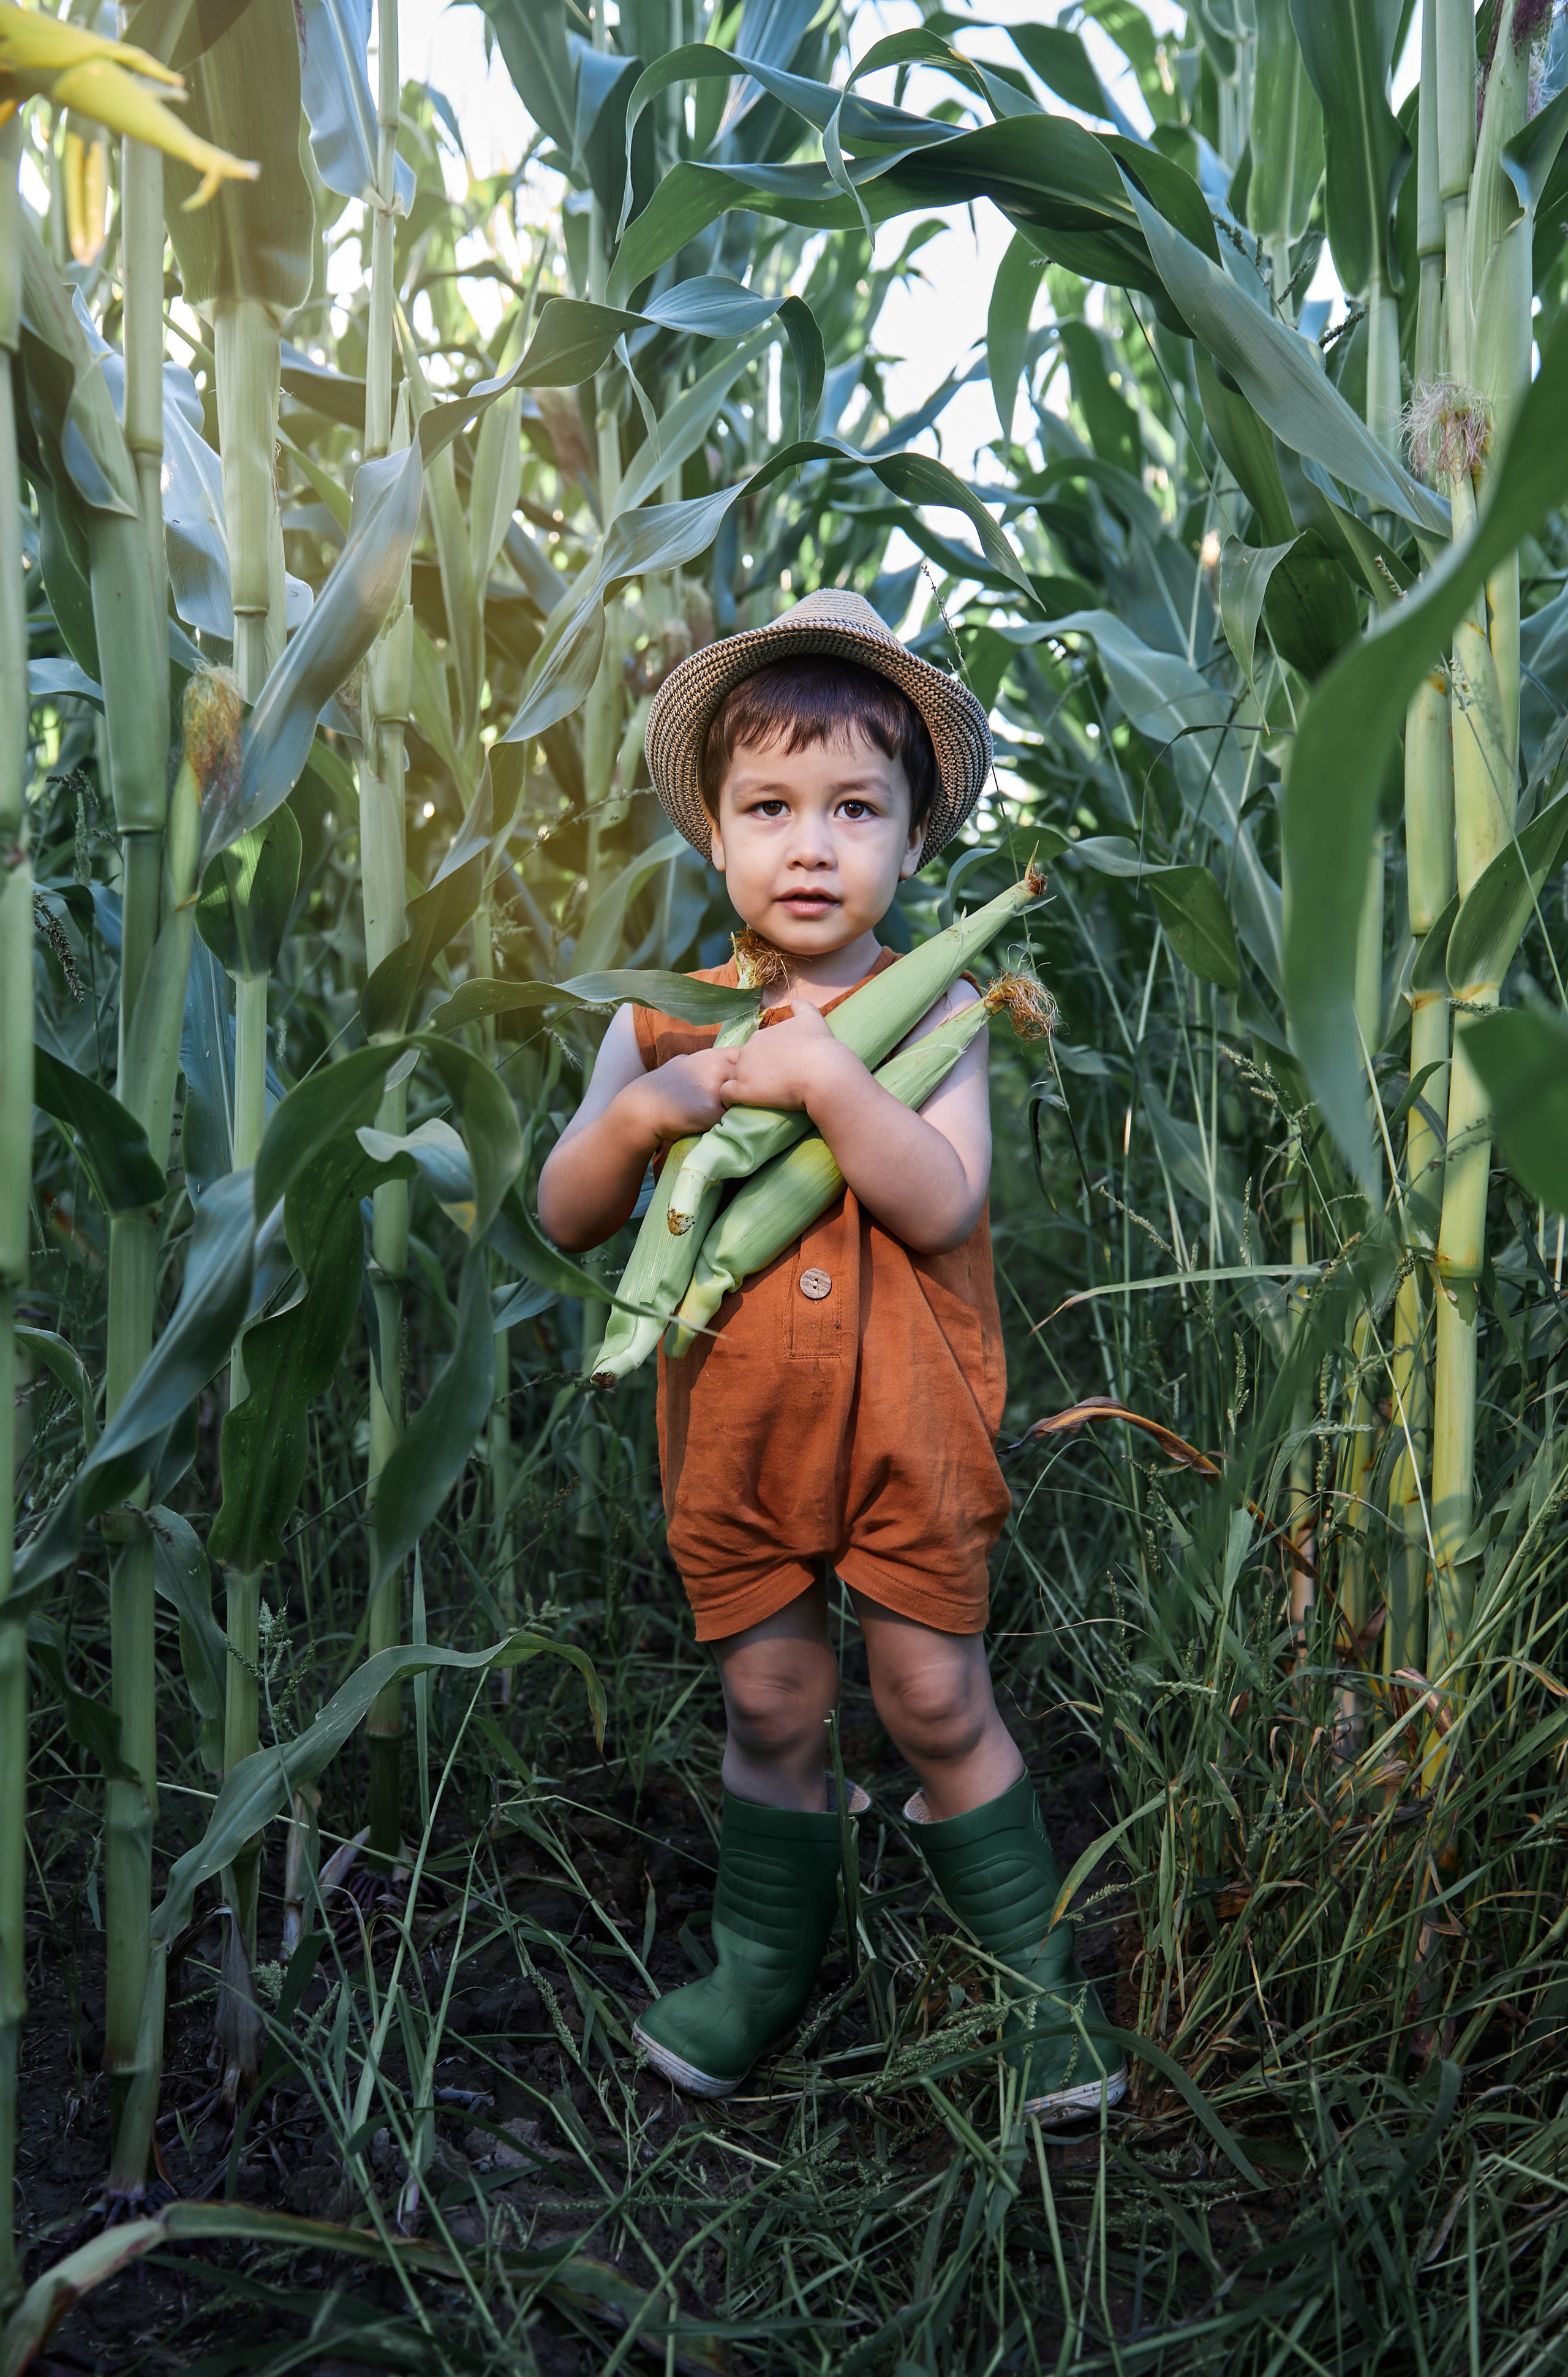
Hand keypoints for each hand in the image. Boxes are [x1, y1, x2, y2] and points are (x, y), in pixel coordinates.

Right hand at [628, 1046, 740, 1142]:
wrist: (643, 1107)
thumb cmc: (661, 1086)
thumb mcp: (682, 1062)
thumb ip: (702, 1061)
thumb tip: (713, 1059)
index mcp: (712, 1056)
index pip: (747, 1058)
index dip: (750, 1070)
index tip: (746, 1082)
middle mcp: (717, 1068)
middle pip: (752, 1079)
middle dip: (751, 1091)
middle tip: (743, 1103)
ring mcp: (716, 1090)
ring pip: (745, 1101)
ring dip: (742, 1109)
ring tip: (729, 1115)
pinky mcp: (712, 1112)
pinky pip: (732, 1120)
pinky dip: (728, 1125)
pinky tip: (716, 1126)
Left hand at [721, 1004, 863, 1115]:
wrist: (822, 1071)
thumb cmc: (820, 1046)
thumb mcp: (812, 1019)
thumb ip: (802, 1007)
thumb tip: (796, 1002)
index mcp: (760, 1036)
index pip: (755, 1050)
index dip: (764, 1062)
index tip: (777, 1072)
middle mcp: (748, 1050)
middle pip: (743, 1064)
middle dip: (752, 1073)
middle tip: (770, 1087)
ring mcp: (743, 1070)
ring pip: (734, 1078)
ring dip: (742, 1087)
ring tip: (757, 1098)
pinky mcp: (743, 1090)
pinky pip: (726, 1095)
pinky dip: (731, 1100)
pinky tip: (742, 1105)